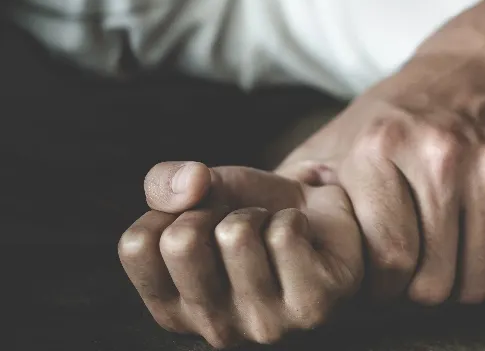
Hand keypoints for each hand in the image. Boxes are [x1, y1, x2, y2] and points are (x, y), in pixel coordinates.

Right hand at [118, 161, 363, 347]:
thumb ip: (166, 183)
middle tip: (242, 225)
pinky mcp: (312, 308)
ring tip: (273, 233)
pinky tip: (303, 240)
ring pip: (237, 234)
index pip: (136, 246)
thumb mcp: (199, 190)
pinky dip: (293, 217)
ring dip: (259, 215)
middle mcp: (215, 330)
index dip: (172, 213)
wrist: (319, 213)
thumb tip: (189, 186)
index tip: (201, 220)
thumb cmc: (251, 211)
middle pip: (181, 242)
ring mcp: (265, 326)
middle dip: (214, 211)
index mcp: (173, 309)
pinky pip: (284, 236)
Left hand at [278, 52, 484, 304]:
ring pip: (474, 281)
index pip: (383, 260)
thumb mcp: (338, 138)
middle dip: (415, 291)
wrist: (484, 68)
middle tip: (410, 272)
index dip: (378, 284)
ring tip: (440, 260)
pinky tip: (473, 242)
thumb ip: (289, 190)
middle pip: (429, 279)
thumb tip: (235, 233)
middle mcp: (440, 154)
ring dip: (455, 285)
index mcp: (381, 145)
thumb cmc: (400, 116)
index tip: (376, 273)